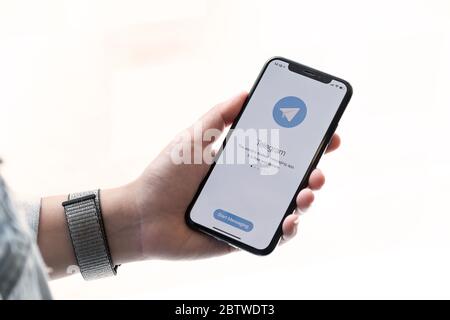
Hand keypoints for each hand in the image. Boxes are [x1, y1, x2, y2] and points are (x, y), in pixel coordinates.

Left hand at [103, 92, 340, 262]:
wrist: (143, 216)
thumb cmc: (165, 175)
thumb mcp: (194, 138)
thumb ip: (218, 116)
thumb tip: (245, 93)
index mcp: (242, 162)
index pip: (282, 151)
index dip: (308, 144)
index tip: (329, 135)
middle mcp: (250, 186)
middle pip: (293, 179)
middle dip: (314, 171)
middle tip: (319, 167)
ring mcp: (249, 212)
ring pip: (290, 207)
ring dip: (307, 199)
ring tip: (307, 192)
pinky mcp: (244, 236)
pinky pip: (274, 235)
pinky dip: (287, 229)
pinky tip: (288, 220)